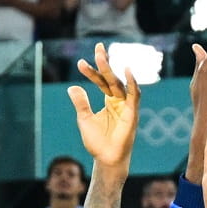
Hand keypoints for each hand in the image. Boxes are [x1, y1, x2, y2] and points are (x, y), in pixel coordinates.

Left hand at [67, 43, 141, 168]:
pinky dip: (131, 83)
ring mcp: (127, 105)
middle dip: (104, 63)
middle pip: (112, 77)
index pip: (101, 81)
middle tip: (97, 48)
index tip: (80, 63)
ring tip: (102, 57)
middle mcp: (119, 100)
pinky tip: (126, 71)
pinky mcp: (132, 112)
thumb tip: (72, 87)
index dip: (92, 72)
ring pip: (120, 83)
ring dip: (111, 69)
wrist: (106, 159)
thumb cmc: (97, 142)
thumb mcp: (85, 119)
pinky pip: (134, 95)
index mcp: (109, 101)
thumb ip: (81, 103)